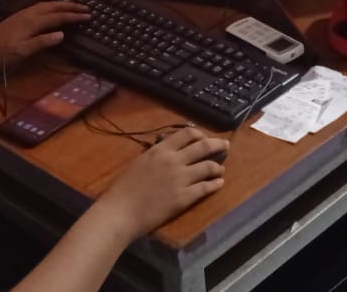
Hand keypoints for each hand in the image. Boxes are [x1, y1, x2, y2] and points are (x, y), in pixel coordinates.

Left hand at [0, 1, 91, 72]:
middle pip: (53, 6)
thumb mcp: (22, 52)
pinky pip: (38, 7)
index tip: (89, 16)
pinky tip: (49, 10)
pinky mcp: (16, 17)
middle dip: (70, 6)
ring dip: (61, 4)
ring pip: (45, 4)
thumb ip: (42, 43)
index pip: (58, 17)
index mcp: (32, 23)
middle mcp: (28, 14)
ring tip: (72, 6)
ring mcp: (21, 15)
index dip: (74, 16)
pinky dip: (50, 6)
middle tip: (86, 8)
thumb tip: (62, 34)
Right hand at [95, 129, 227, 238]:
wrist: (120, 212)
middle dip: (218, 145)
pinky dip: (215, 184)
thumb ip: (157, 154)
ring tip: (220, 170)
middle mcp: (173, 160)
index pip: (188, 133)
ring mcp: (180, 179)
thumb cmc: (123, 188)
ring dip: (218, 167)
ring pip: (209, 167)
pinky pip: (206, 188)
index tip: (206, 138)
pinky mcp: (184, 198)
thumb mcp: (140, 162)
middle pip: (204, 147)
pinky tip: (219, 183)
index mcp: (160, 150)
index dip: (201, 134)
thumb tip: (170, 150)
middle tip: (226, 146)